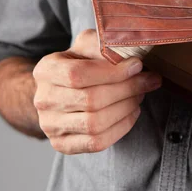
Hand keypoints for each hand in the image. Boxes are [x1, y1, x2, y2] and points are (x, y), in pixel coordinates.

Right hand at [32, 29, 161, 153]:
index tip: (137, 65)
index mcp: (46, 71)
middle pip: (90, 100)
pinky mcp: (62, 145)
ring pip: (95, 123)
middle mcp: (43, 100)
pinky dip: (122, 127)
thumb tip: (131, 53)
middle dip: (127, 90)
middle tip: (148, 81)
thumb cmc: (79, 64)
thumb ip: (103, 45)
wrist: (59, 92)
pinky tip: (131, 112)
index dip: (112, 72)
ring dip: (126, 108)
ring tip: (140, 95)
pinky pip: (97, 142)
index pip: (77, 74)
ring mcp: (50, 126)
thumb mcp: (87, 46)